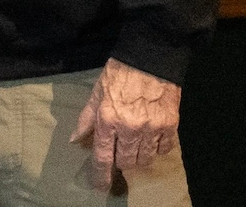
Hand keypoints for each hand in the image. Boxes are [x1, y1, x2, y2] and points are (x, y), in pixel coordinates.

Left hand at [71, 58, 180, 188]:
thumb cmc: (119, 74)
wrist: (150, 59)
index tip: (100, 186)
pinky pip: (164, 149)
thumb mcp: (96, 93)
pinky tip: (152, 140)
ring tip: (135, 147)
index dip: (100, 175)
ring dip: (139, 158)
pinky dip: (157, 149)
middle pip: (126, 162)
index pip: (102, 157)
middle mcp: (130, 128)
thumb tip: (75, 140)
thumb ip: (86, 119)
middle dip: (121, 162)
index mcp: (108, 120)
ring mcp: (152, 128)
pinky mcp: (170, 125)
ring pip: (145, 159)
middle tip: (119, 153)